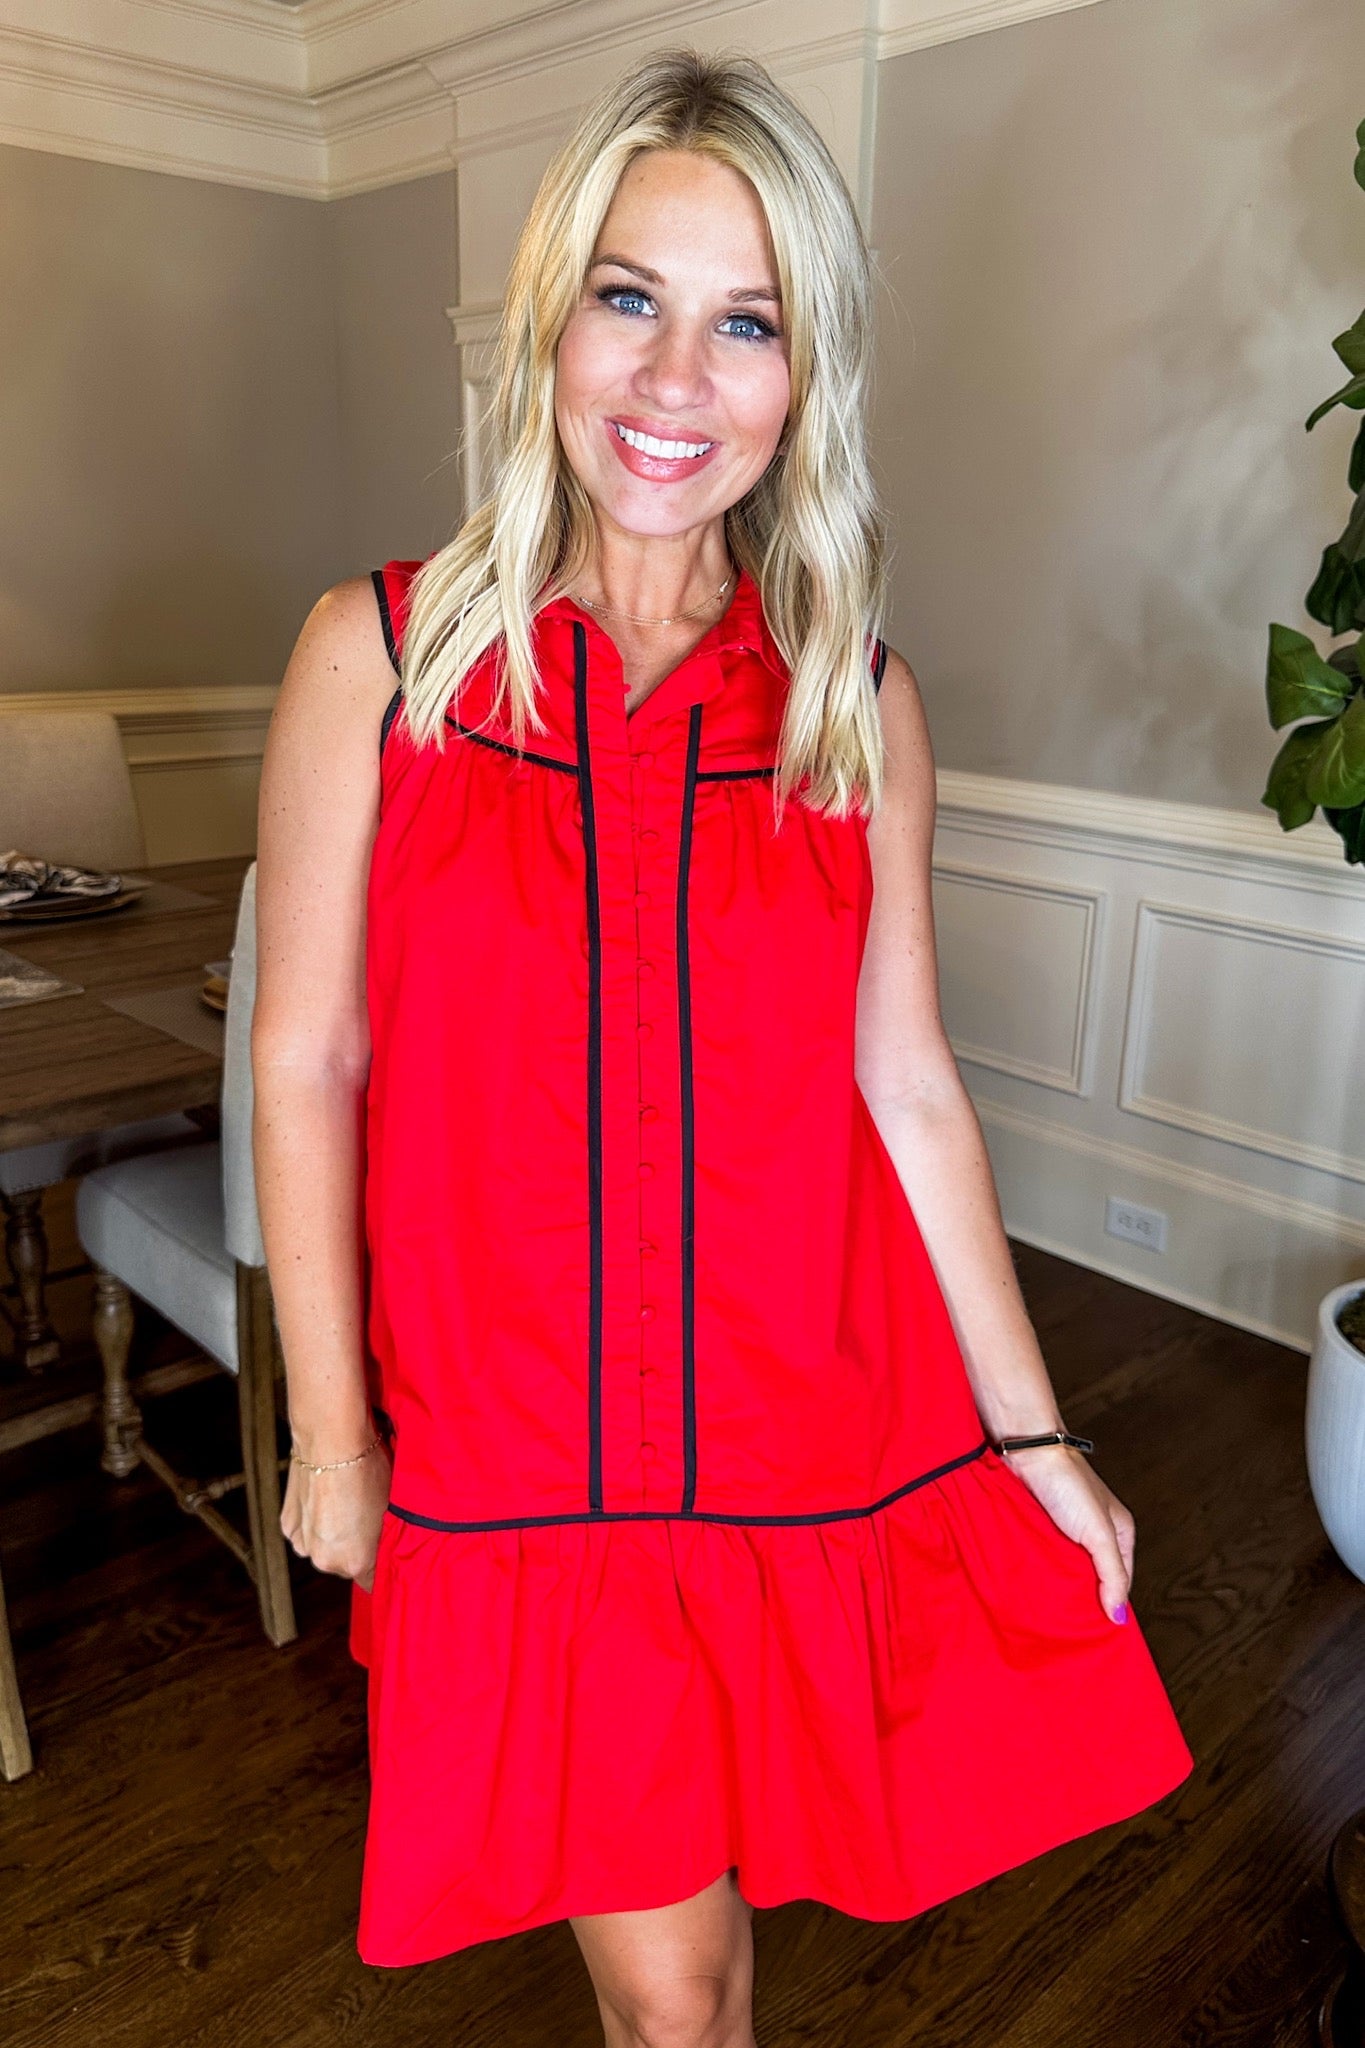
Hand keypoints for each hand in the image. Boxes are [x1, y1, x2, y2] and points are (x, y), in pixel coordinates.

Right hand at [279, 1437, 392, 1592]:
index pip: (374, 1580)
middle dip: (357, 1548)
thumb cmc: (367, 1470)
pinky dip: (314, 1523)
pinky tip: (325, 1499)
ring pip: (324, 1549)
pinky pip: (306, 1533)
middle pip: (346, 1565)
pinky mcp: (288, 1524)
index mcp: (355, 1562)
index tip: (386, 1551)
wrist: (331, 1440)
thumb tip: (386, 1546)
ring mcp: (303, 1543)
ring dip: (333, 1536)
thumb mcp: (391, 1509)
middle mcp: (325, 1560)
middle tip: (367, 1518)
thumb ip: (386, 1539)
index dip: (382, 1565)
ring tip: (345, 1505)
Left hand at [1003, 1444, 1133, 1624]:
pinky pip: (1042, 1559)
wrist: (1025, 1449)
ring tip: (1048, 1613)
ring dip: (1058, 1587)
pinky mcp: (1038, 1528)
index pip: (1120, 1581)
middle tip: (1071, 1630)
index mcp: (1119, 1533)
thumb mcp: (1099, 1532)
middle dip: (1082, 1599)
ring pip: (1065, 1570)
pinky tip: (1031, 1588)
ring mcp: (1064, 1532)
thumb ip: (1112, 1573)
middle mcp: (1093, 1533)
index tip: (1099, 1634)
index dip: (1111, 1605)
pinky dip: (1039, 1572)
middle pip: (1092, 1578)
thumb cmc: (1066, 1480)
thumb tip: (1119, 1615)